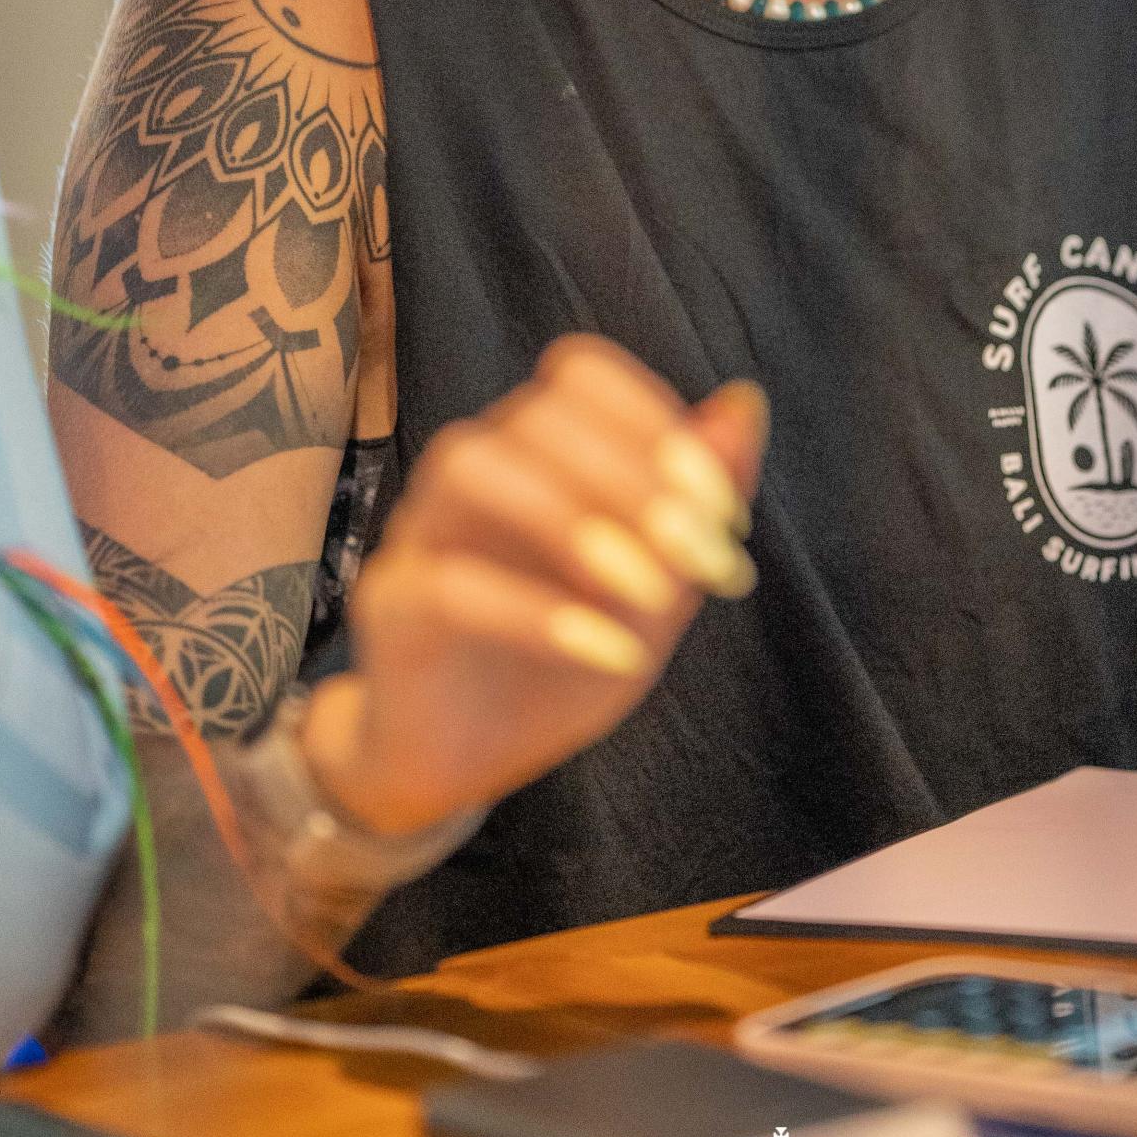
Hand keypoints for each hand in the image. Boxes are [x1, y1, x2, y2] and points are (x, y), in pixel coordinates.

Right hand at [298, 337, 767, 835]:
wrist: (469, 762)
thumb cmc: (563, 658)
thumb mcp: (656, 587)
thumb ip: (697, 500)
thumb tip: (745, 402)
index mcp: (533, 451)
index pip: (579, 374)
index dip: (656, 424)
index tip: (723, 516)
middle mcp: (472, 472)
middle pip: (533, 415)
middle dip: (633, 478)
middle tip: (701, 557)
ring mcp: (421, 532)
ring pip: (471, 466)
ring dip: (572, 519)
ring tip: (652, 591)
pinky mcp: (392, 607)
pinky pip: (448, 585)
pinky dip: (538, 615)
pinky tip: (611, 652)